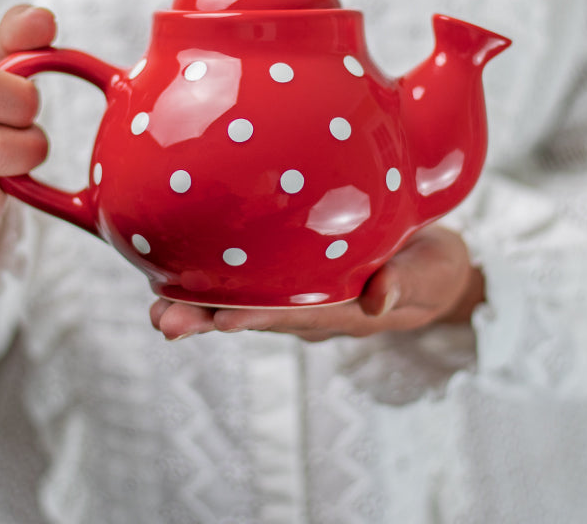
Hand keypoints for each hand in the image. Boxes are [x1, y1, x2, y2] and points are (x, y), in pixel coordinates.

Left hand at [149, 225, 484, 340]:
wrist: (431, 265)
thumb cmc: (431, 268)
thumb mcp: (432, 274)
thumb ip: (407, 282)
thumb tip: (379, 298)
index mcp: (342, 310)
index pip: (293, 315)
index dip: (255, 317)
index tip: (219, 320)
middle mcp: (309, 308)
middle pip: (252, 315)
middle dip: (206, 320)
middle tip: (164, 323)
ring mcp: (297, 293)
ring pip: (241, 299)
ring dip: (197, 303)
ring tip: (154, 309)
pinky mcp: (290, 274)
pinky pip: (247, 276)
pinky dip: (211, 272)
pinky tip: (173, 263)